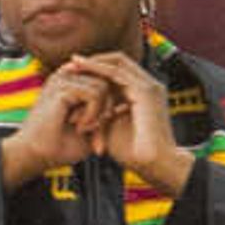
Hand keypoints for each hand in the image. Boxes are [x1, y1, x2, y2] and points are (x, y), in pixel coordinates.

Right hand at [0, 60, 116, 184]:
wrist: (36, 155)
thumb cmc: (61, 144)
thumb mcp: (92, 127)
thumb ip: (107, 114)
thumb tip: (127, 105)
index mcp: (72, 82)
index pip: (106, 78)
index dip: (112, 100)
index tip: (105, 123)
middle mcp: (67, 76)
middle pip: (108, 80)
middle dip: (107, 108)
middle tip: (94, 131)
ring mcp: (62, 80)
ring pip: (104, 86)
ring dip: (100, 112)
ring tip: (85, 128)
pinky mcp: (60, 89)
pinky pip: (94, 94)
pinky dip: (93, 114)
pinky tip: (80, 126)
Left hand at [62, 51, 198, 193]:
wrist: (154, 163)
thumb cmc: (135, 153)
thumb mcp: (112, 126)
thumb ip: (103, 112)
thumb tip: (82, 106)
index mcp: (145, 96)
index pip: (120, 73)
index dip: (97, 70)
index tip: (76, 73)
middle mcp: (150, 87)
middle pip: (120, 62)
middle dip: (94, 61)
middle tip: (71, 64)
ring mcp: (150, 87)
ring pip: (118, 62)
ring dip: (93, 62)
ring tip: (72, 64)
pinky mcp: (145, 91)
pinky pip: (116, 72)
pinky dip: (97, 68)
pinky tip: (81, 69)